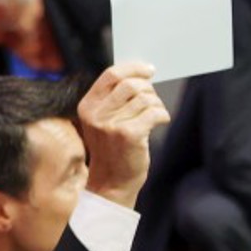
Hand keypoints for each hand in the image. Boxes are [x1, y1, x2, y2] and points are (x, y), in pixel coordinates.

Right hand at [78, 63, 167, 206]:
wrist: (111, 182)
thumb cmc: (112, 150)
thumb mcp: (102, 121)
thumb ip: (113, 99)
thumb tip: (140, 75)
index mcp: (87, 106)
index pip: (111, 74)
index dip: (133, 68)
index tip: (148, 70)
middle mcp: (96, 114)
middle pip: (130, 84)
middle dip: (148, 89)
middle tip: (152, 101)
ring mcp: (111, 124)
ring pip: (145, 98)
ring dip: (156, 105)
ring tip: (154, 117)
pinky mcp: (128, 134)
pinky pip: (154, 112)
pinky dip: (162, 115)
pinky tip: (159, 123)